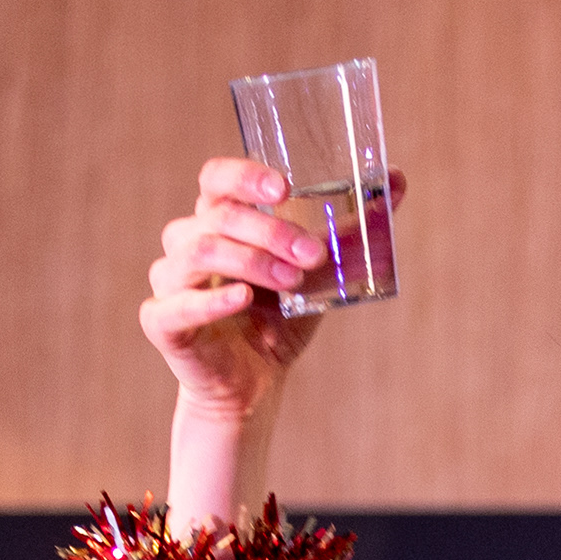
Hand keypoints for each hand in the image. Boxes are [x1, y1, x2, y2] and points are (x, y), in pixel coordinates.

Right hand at [142, 155, 406, 428]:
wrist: (255, 384)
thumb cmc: (281, 319)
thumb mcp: (322, 273)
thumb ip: (355, 231)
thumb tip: (399, 180)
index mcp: (218, 220)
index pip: (216, 178)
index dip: (245, 175)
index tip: (284, 186)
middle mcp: (187, 242)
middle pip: (218, 217)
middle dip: (270, 231)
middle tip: (313, 254)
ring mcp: (170, 281)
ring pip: (200, 252)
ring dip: (252, 261)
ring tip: (293, 281)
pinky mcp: (161, 321)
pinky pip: (176, 305)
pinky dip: (210, 300)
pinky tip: (242, 299)